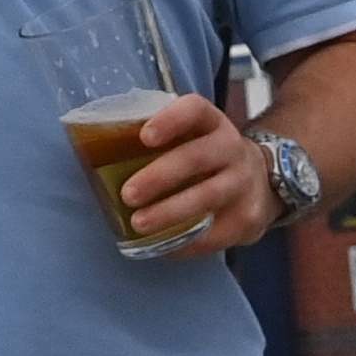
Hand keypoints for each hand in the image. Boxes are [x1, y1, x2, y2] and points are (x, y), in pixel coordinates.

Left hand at [114, 92, 273, 255]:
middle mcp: (232, 148)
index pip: (195, 110)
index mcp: (212, 123)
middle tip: (128, 194)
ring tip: (139, 224)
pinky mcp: (247, 218)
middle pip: (197, 158)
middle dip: (160, 176)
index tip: (144, 137)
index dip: (171, 120)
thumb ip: (158, 141)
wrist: (261, 182)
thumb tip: (94, 153)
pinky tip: (161, 245)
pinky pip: (213, 234)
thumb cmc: (206, 157)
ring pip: (206, 197)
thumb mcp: (192, 138)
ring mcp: (243, 184)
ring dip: (169, 213)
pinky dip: (184, 242)